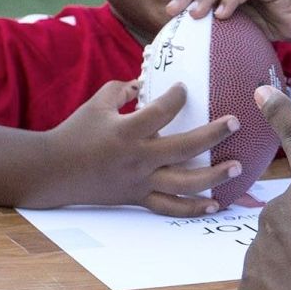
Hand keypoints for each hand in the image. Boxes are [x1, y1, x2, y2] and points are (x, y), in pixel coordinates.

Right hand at [28, 79, 242, 215]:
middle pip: (184, 147)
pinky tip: (214, 204)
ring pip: (184, 183)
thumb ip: (122, 89)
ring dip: (214, 176)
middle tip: (235, 122)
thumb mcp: (96, 103)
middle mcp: (137, 158)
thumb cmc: (75, 133)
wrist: (53, 172)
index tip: (185, 88)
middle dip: (213, 134)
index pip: (161, 112)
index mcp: (126, 131)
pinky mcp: (138, 198)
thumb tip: (146, 81)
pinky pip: (169, 208)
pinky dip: (192, 209)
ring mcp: (140, 181)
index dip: (177, 98)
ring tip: (238, 166)